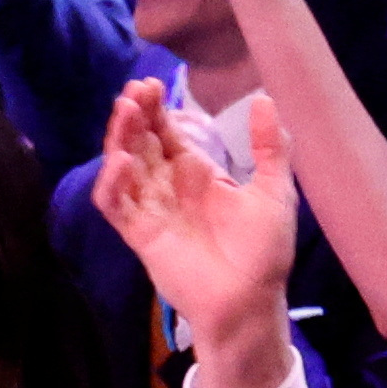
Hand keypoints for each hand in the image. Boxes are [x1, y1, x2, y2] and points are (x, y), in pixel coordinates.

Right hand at [95, 75, 301, 369]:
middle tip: (135, 91)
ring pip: (123, 168)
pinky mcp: (140, 236)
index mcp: (197, 174)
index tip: (152, 85)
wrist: (251, 303)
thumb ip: (269, 147)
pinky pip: (116, 206)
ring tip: (125, 111)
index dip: (156, 110)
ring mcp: (152, 211)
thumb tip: (264, 98)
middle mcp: (169, 188)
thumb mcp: (274, 191)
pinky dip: (112, 184)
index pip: (167, 133)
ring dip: (119, 139)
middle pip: (141, 143)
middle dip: (134, 116)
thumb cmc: (264, 252)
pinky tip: (121, 161)